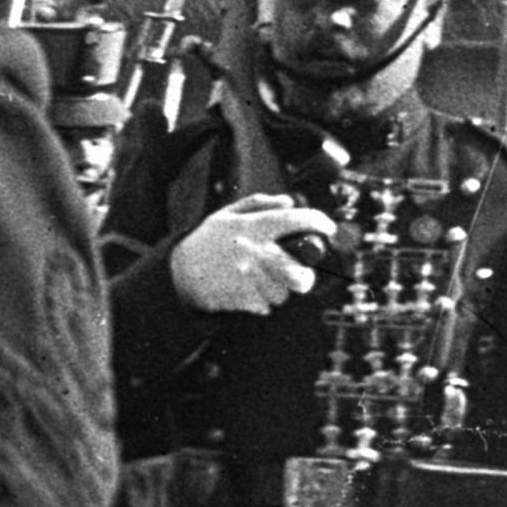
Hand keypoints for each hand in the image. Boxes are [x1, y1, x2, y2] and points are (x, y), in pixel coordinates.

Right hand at [168, 195, 339, 313]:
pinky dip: (264, 300)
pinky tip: (250, 290)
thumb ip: (259, 203)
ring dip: (281, 288)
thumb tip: (288, 202)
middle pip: (301, 272)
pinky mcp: (244, 300)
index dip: (321, 222)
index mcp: (254, 228)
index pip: (298, 220)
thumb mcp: (227, 215)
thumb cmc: (205, 243)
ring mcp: (250, 279)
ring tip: (264, 281)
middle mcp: (255, 253)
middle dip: (306, 275)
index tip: (328, 228)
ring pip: (286, 292)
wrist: (179, 273)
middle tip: (300, 272)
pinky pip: (269, 305)